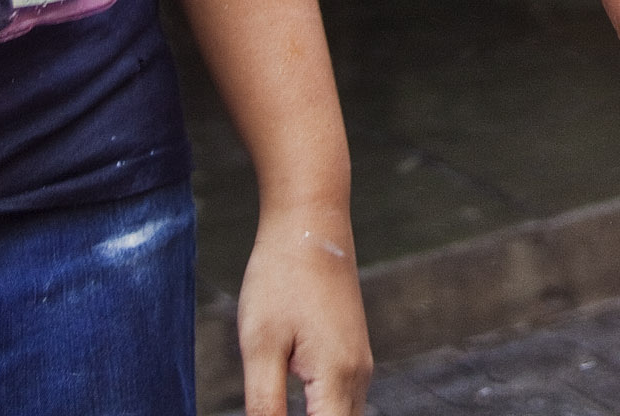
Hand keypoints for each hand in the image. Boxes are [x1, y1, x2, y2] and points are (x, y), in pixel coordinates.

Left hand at [237, 203, 370, 415]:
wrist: (310, 223)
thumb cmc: (280, 278)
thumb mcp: (260, 346)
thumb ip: (264, 407)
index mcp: (337, 378)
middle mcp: (358, 377)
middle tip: (266, 415)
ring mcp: (359, 366)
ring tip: (275, 412)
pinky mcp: (351, 356)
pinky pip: (341, 405)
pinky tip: (291, 413)